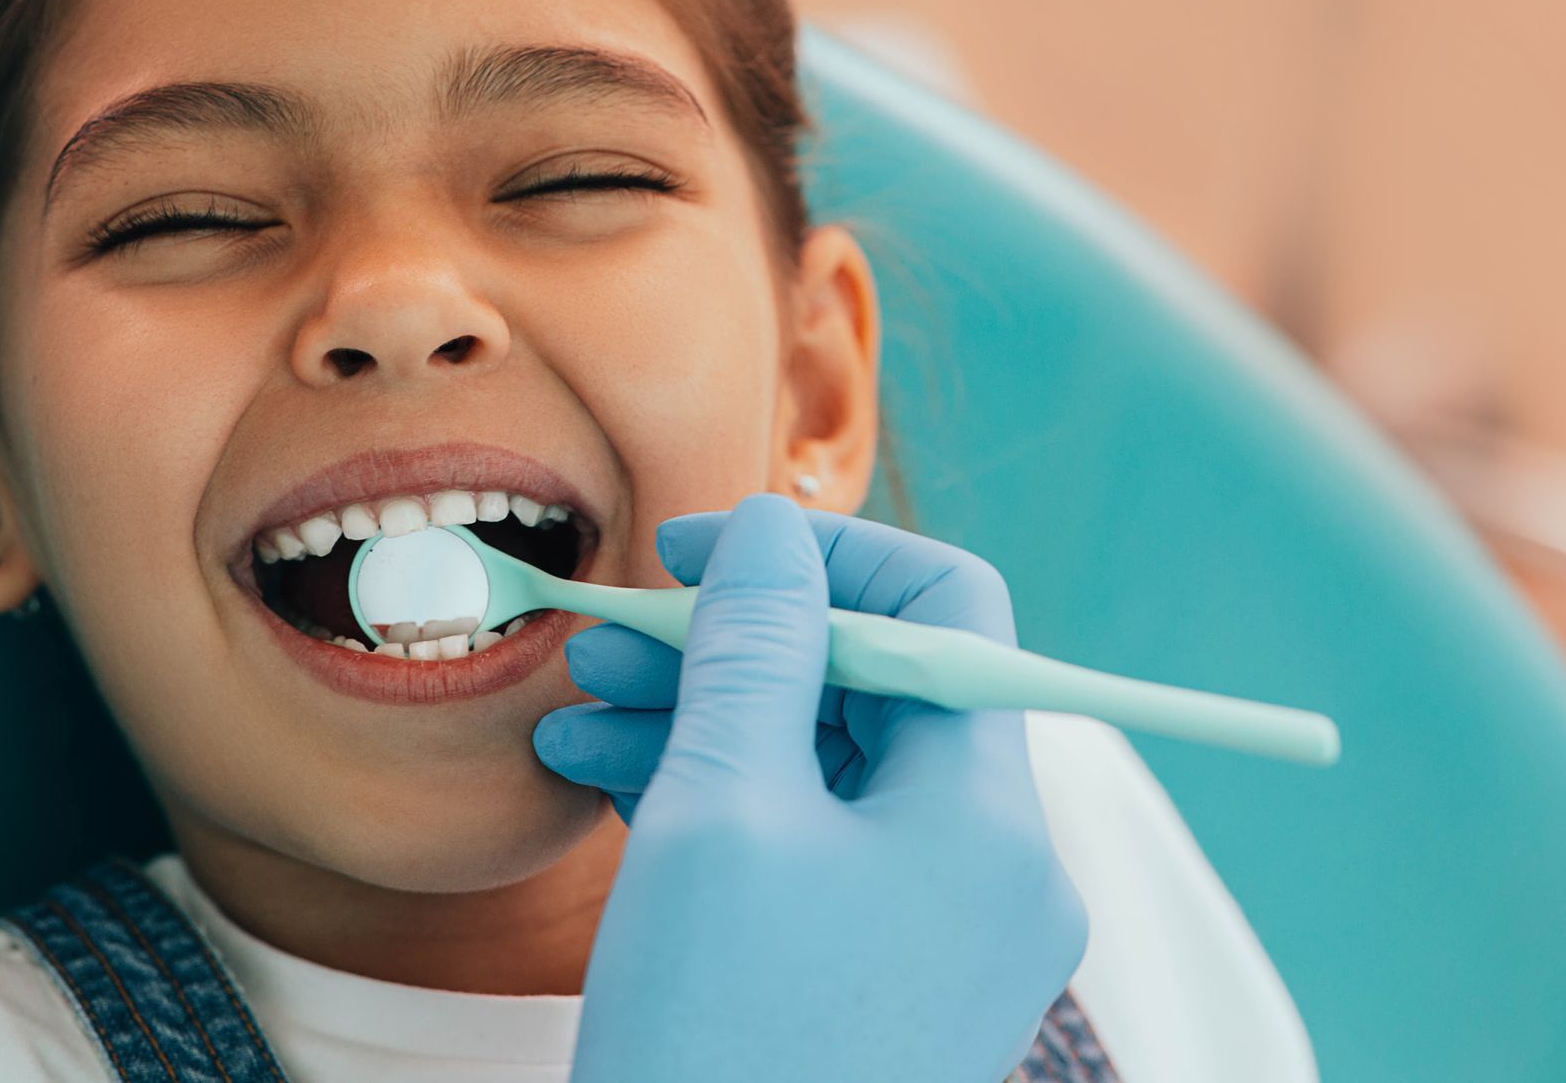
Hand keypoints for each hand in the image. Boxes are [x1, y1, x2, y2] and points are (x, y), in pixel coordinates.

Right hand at [532, 493, 1087, 1082]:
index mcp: (986, 815)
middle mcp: (988, 868)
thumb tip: (776, 534)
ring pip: (827, 768)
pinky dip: (718, 802)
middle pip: (874, 689)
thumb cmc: (724, 1040)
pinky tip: (604, 780)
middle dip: (736, 646)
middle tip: (610, 635)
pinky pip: (810, 849)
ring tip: (577, 709)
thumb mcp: (722, 815)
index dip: (821, 557)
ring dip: (706, 720)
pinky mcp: (879, 979)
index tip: (700, 553)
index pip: (945, 611)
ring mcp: (938, 932)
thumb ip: (756, 652)